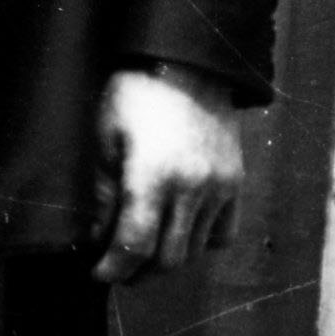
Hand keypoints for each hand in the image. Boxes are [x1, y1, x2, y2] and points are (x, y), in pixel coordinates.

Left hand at [90, 64, 241, 284]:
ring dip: (167, 260)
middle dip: (138, 272)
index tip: (98, 273)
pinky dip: (200, 243)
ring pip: (195, 251)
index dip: (113, 268)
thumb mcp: (106, 136)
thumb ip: (104, 192)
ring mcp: (220, 187)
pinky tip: (178, 232)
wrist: (189, 62)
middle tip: (118, 269)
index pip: (135, 245)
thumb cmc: (137, 92)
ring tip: (144, 252)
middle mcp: (193, 187)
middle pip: (168, 258)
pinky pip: (223, 234)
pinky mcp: (236, 182)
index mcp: (154, 175)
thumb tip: (99, 237)